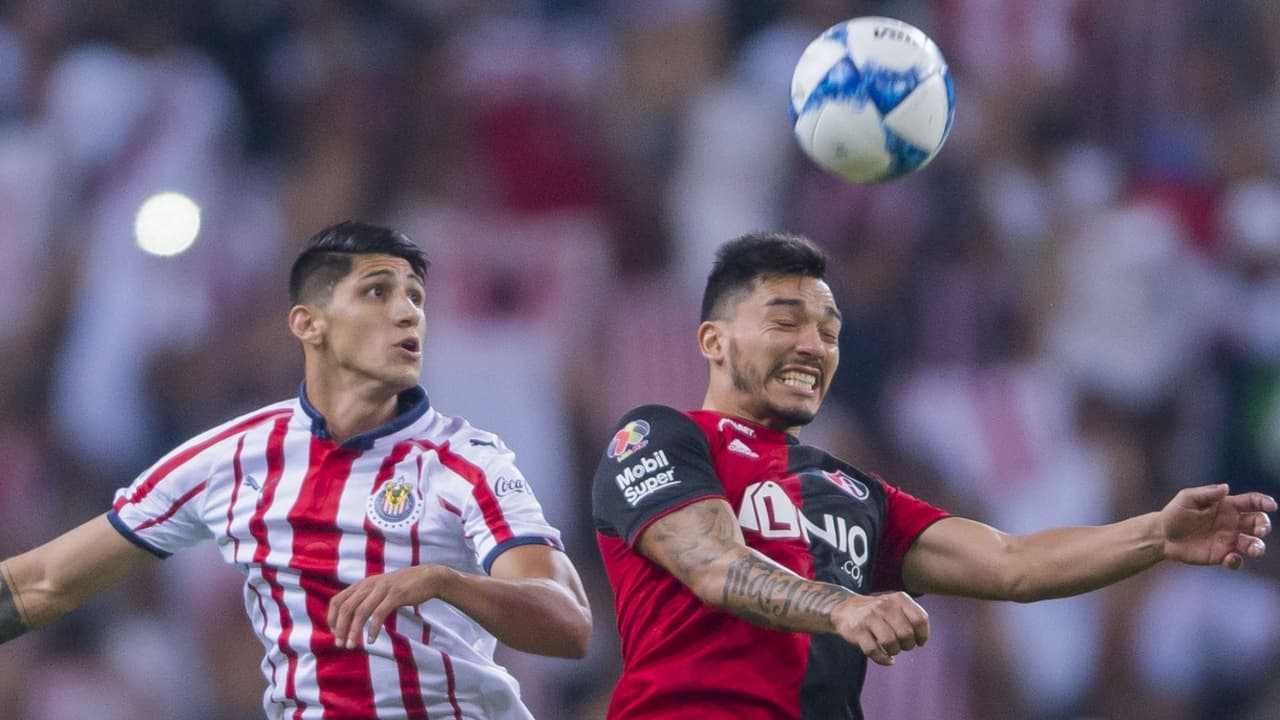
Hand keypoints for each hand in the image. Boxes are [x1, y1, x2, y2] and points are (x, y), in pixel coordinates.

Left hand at [327, 564, 455, 648]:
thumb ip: (365, 599)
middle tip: (340, 644)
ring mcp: (383, 589)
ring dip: (354, 631)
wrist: (428, 578)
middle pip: (346, 607)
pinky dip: (373, 629)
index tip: (334, 633)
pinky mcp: (396, 595)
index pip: (338, 600)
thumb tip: (349, 618)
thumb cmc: (402, 587)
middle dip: (340, 628)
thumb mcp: (379, 589)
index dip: (332, 618)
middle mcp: (369, 584)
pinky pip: (379, 614)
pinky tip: (372, 640)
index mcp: (363, 584)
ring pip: (361, 611)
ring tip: (352, 645)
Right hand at [830, 591, 929, 665]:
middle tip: (903, 645)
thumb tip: (921, 640)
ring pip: (890, 642)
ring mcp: (869, 617)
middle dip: (908, 645)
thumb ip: (912, 618)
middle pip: (906, 633)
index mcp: (898, 598)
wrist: (845, 609)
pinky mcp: (857, 630)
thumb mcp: (896, 606)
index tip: (918, 641)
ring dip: (894, 651)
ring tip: (892, 650)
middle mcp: (884, 605)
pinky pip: (873, 651)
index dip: (922, 635)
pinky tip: (886, 659)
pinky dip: (883, 659)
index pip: (920, 619)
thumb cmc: (878, 613)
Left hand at [1161, 484, 1275, 569]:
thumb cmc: (1175, 513)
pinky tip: (1229, 559)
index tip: (1272, 505)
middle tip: (1259, 530)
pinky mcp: (1221, 555)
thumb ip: (1207, 493)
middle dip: (1264, 526)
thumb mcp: (1187, 498)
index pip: (1252, 502)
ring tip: (1253, 549)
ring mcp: (1228, 540)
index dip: (1264, 502)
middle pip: (1258, 523)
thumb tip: (1226, 488)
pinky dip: (1236, 561)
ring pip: (1253, 544)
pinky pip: (1236, 560)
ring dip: (1257, 547)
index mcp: (1227, 506)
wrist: (1162, 535)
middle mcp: (1233, 523)